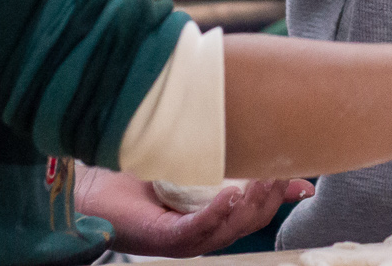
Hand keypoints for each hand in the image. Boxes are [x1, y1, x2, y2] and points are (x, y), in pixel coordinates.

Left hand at [72, 165, 311, 257]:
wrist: (93, 186)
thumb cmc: (139, 176)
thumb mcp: (194, 162)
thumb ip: (230, 163)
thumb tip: (264, 152)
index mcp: (212, 219)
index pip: (257, 214)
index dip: (279, 196)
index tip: (298, 174)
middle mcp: (202, 234)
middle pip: (248, 223)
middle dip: (268, 198)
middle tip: (278, 170)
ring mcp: (183, 239)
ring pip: (229, 231)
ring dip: (249, 207)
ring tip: (261, 180)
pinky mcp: (164, 237)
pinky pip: (197, 230)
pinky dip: (216, 214)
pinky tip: (229, 195)